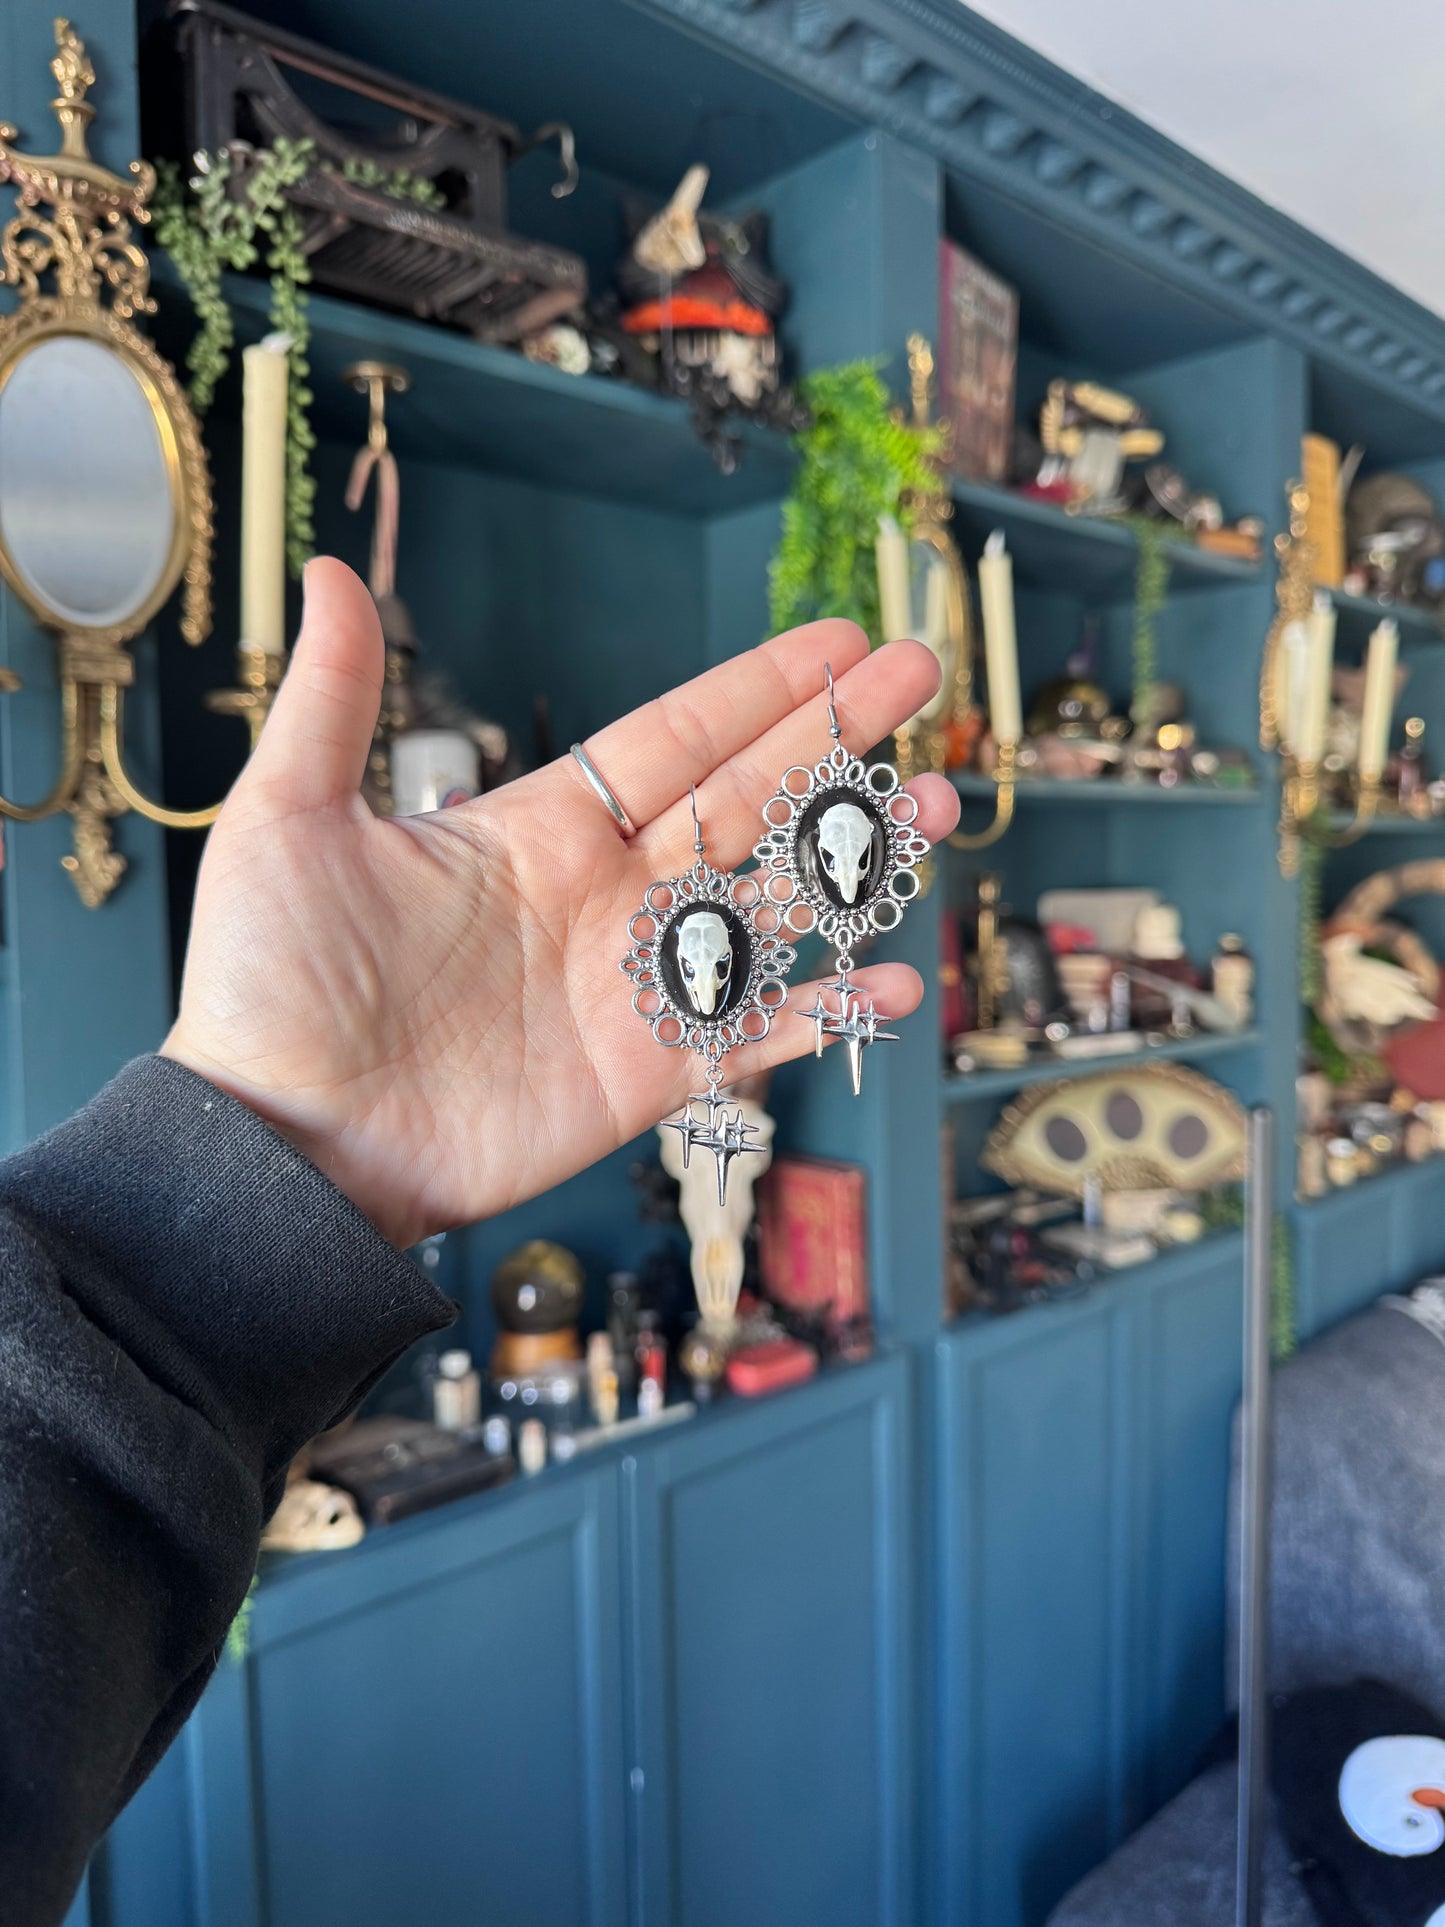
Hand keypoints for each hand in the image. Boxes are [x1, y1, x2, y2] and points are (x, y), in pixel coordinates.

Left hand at [162, 560, 959, 1245]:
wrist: (284, 1145)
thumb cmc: (272, 987)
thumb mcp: (288, 823)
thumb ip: (334, 703)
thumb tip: (329, 575)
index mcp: (541, 827)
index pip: (676, 738)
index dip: (757, 689)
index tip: (832, 642)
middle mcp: (605, 894)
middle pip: (749, 798)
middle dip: (834, 736)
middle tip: (918, 674)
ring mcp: (633, 983)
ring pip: (774, 903)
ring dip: (854, 856)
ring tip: (935, 806)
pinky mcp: (646, 1073)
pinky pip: (759, 1033)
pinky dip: (828, 1011)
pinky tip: (891, 979)